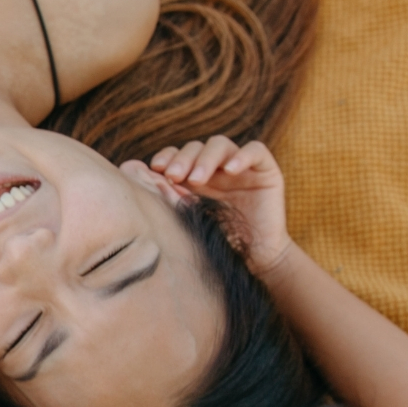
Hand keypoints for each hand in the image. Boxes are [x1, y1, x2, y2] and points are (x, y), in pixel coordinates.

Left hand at [144, 136, 293, 273]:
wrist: (256, 261)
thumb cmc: (220, 244)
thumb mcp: (190, 220)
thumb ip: (172, 199)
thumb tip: (141, 177)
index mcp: (195, 178)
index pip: (178, 156)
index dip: (167, 157)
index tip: (155, 169)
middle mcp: (217, 169)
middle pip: (196, 148)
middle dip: (182, 159)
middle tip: (173, 176)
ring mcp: (241, 167)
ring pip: (220, 145)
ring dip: (205, 159)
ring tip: (196, 179)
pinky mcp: (265, 170)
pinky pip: (255, 151)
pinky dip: (242, 156)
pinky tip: (230, 170)